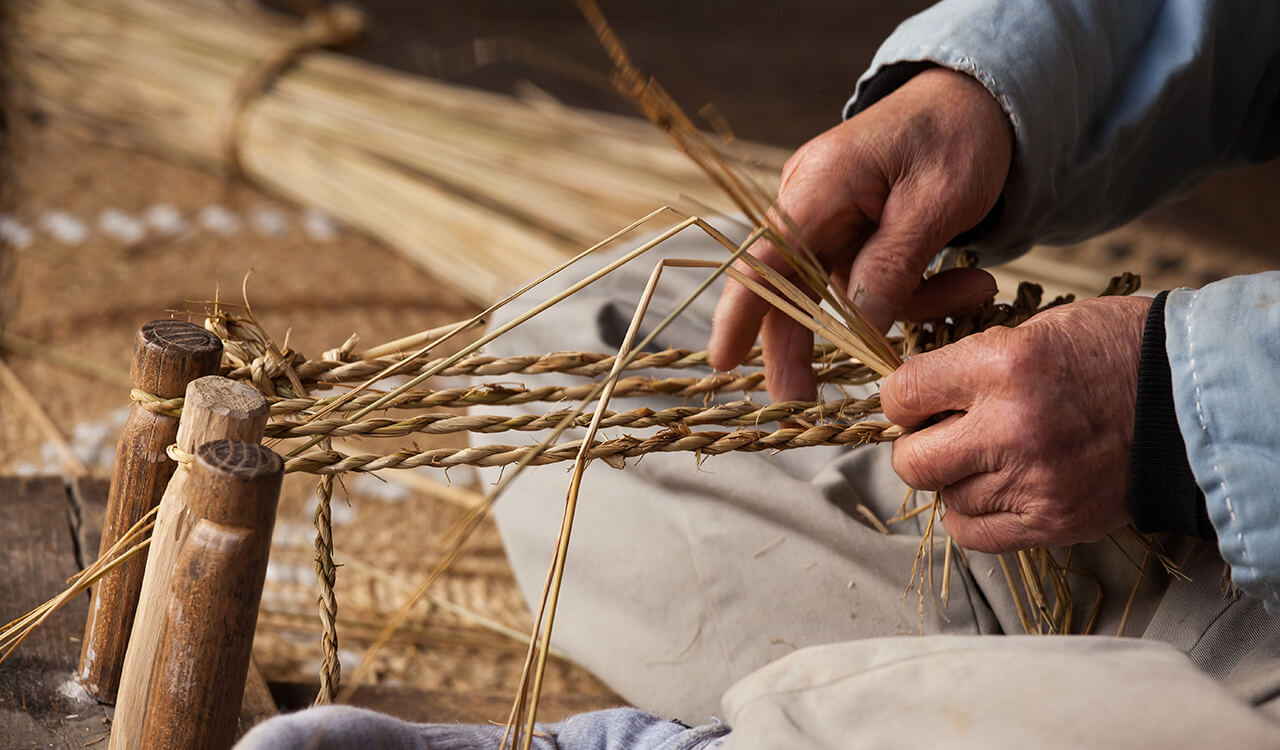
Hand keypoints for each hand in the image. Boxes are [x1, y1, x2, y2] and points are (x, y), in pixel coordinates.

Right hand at [708, 67, 1013, 401]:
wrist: (978, 100)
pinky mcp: (852, 233)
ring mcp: (828, 219)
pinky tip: (970, 282)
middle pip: (789, 288)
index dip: (740, 313)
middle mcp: (810, 203)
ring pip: (841, 293)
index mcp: (820, 185)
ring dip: (906, 308)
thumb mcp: (936, 201)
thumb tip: (856, 328)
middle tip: (807, 402)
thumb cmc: (957, 136)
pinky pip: (869, 282)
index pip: (764, 256)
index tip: (723, 362)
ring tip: (976, 292)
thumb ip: (892, 266)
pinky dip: (917, 293)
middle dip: (803, 345)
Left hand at [880, 296, 1152, 552]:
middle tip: (942, 434)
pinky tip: (996, 488)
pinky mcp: (1052, 521)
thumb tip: (913, 397)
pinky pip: (975, 533)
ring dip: (954, 479)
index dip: (903, 399)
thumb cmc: (1111, 352)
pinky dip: (973, 514)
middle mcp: (1010, 428)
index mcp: (1002, 366)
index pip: (902, 395)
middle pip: (911, 462)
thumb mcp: (1033, 331)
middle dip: (917, 447)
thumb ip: (968, 366)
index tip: (917, 400)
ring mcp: (1032, 481)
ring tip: (989, 455)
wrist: (1190, 400)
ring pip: (944, 498)